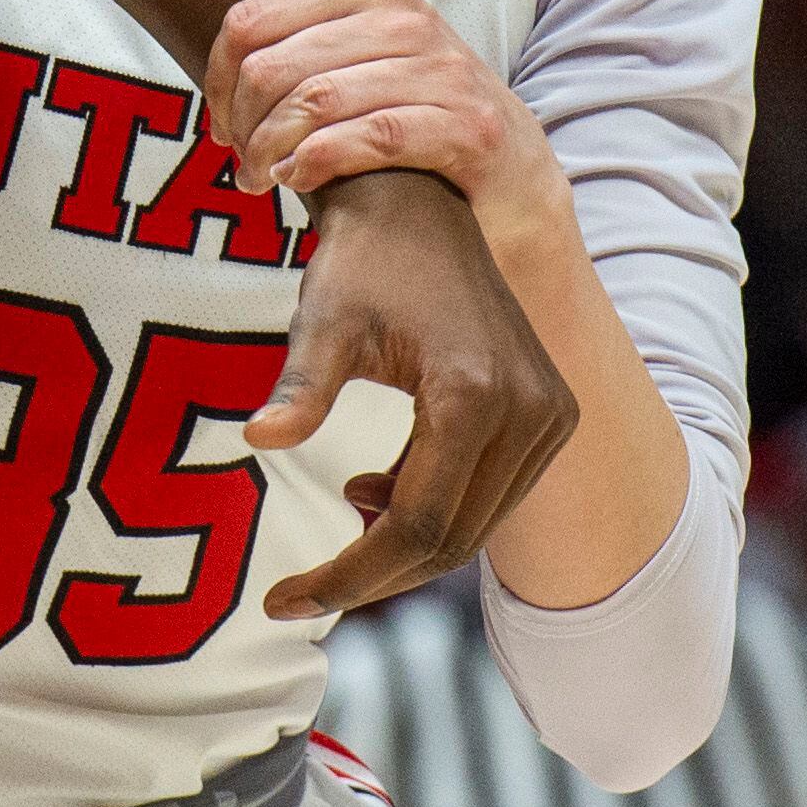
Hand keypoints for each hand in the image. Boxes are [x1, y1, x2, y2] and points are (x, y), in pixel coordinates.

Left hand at [206, 0, 556, 232]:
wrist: (513, 161)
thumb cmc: (419, 88)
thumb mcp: (372, 13)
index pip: (255, 17)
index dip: (218, 71)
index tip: (219, 109)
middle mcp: (408, 19)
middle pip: (276, 64)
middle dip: (240, 118)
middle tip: (235, 152)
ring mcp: (440, 73)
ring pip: (315, 102)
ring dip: (269, 150)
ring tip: (256, 175)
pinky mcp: (464, 128)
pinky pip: (369, 137)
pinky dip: (317, 162)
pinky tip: (299, 179)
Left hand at [246, 166, 579, 619]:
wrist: (420, 205)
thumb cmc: (361, 261)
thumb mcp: (321, 322)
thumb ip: (300, 388)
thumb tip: (255, 437)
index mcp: (474, 397)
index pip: (414, 527)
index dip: (347, 576)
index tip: (281, 601)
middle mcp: (529, 413)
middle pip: (450, 540)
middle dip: (371, 574)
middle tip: (297, 592)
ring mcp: (550, 415)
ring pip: (473, 524)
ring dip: (404, 543)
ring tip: (344, 513)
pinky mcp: (551, 414)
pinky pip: (489, 492)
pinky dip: (433, 507)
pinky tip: (376, 489)